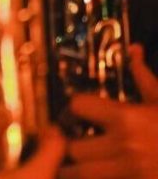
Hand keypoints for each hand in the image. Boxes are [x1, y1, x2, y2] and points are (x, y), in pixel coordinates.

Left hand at [59, 44, 157, 178]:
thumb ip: (145, 78)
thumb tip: (134, 51)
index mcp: (128, 118)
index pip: (77, 106)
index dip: (75, 108)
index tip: (78, 112)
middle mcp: (123, 146)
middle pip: (72, 147)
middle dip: (72, 145)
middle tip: (76, 142)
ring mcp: (128, 172)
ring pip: (81, 174)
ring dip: (77, 170)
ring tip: (81, 164)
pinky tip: (101, 173)